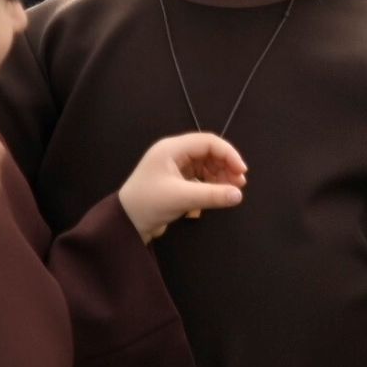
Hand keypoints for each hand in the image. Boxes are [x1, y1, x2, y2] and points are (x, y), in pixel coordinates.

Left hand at [120, 133, 247, 242]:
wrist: (124, 224)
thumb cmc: (148, 204)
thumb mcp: (182, 198)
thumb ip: (213, 195)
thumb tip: (239, 195)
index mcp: (171, 149)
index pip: (208, 142)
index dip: (228, 154)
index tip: (242, 171)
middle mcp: (173, 154)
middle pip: (208, 152)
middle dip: (225, 166)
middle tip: (239, 183)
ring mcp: (174, 167)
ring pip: (205, 165)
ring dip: (220, 176)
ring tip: (231, 190)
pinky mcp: (175, 180)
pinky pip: (199, 176)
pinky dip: (210, 184)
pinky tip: (217, 194)